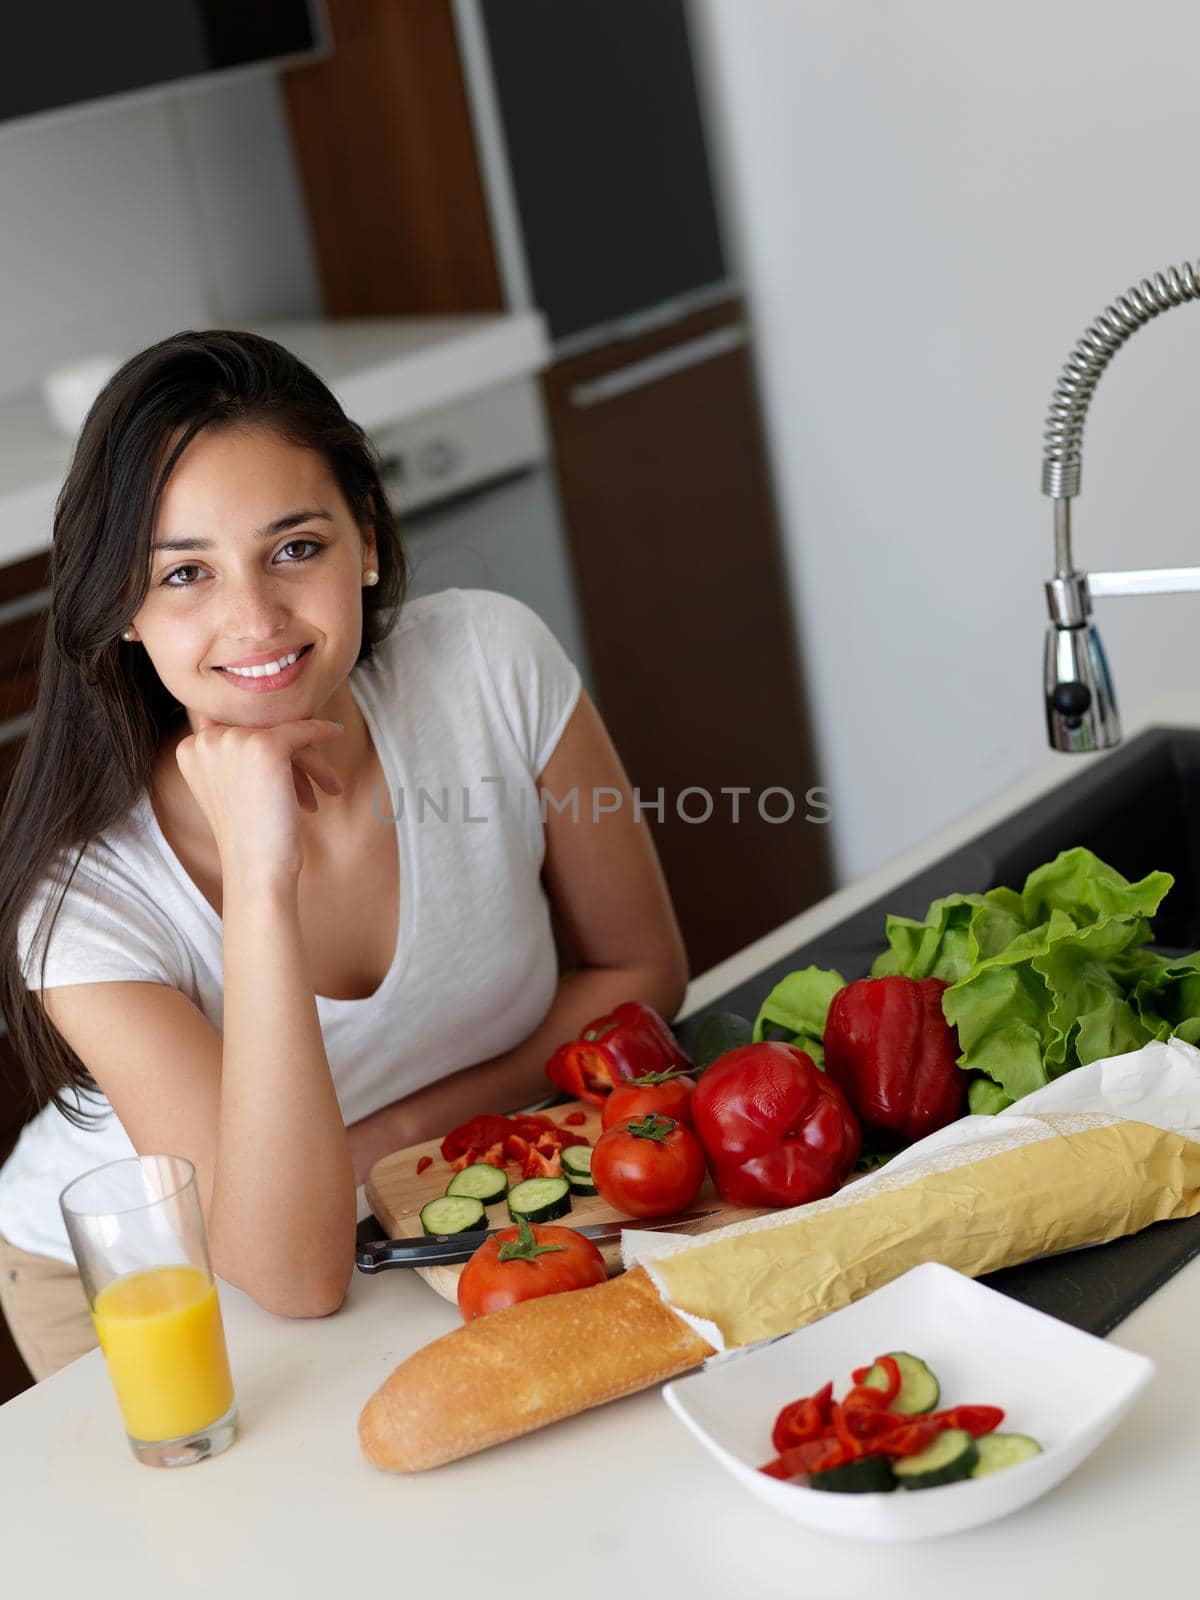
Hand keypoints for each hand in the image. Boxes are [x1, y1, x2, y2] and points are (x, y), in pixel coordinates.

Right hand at [175, 712, 344, 881]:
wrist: (256, 867)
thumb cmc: (248, 834)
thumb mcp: (227, 787)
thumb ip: (227, 751)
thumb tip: (235, 717)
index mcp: (189, 749)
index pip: (237, 731)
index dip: (262, 752)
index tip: (283, 776)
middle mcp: (206, 740)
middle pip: (261, 732)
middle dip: (291, 760)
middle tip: (308, 789)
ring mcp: (234, 740)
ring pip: (284, 735)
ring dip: (309, 762)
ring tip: (329, 789)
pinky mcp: (266, 745)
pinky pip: (301, 730)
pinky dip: (321, 731)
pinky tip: (337, 732)